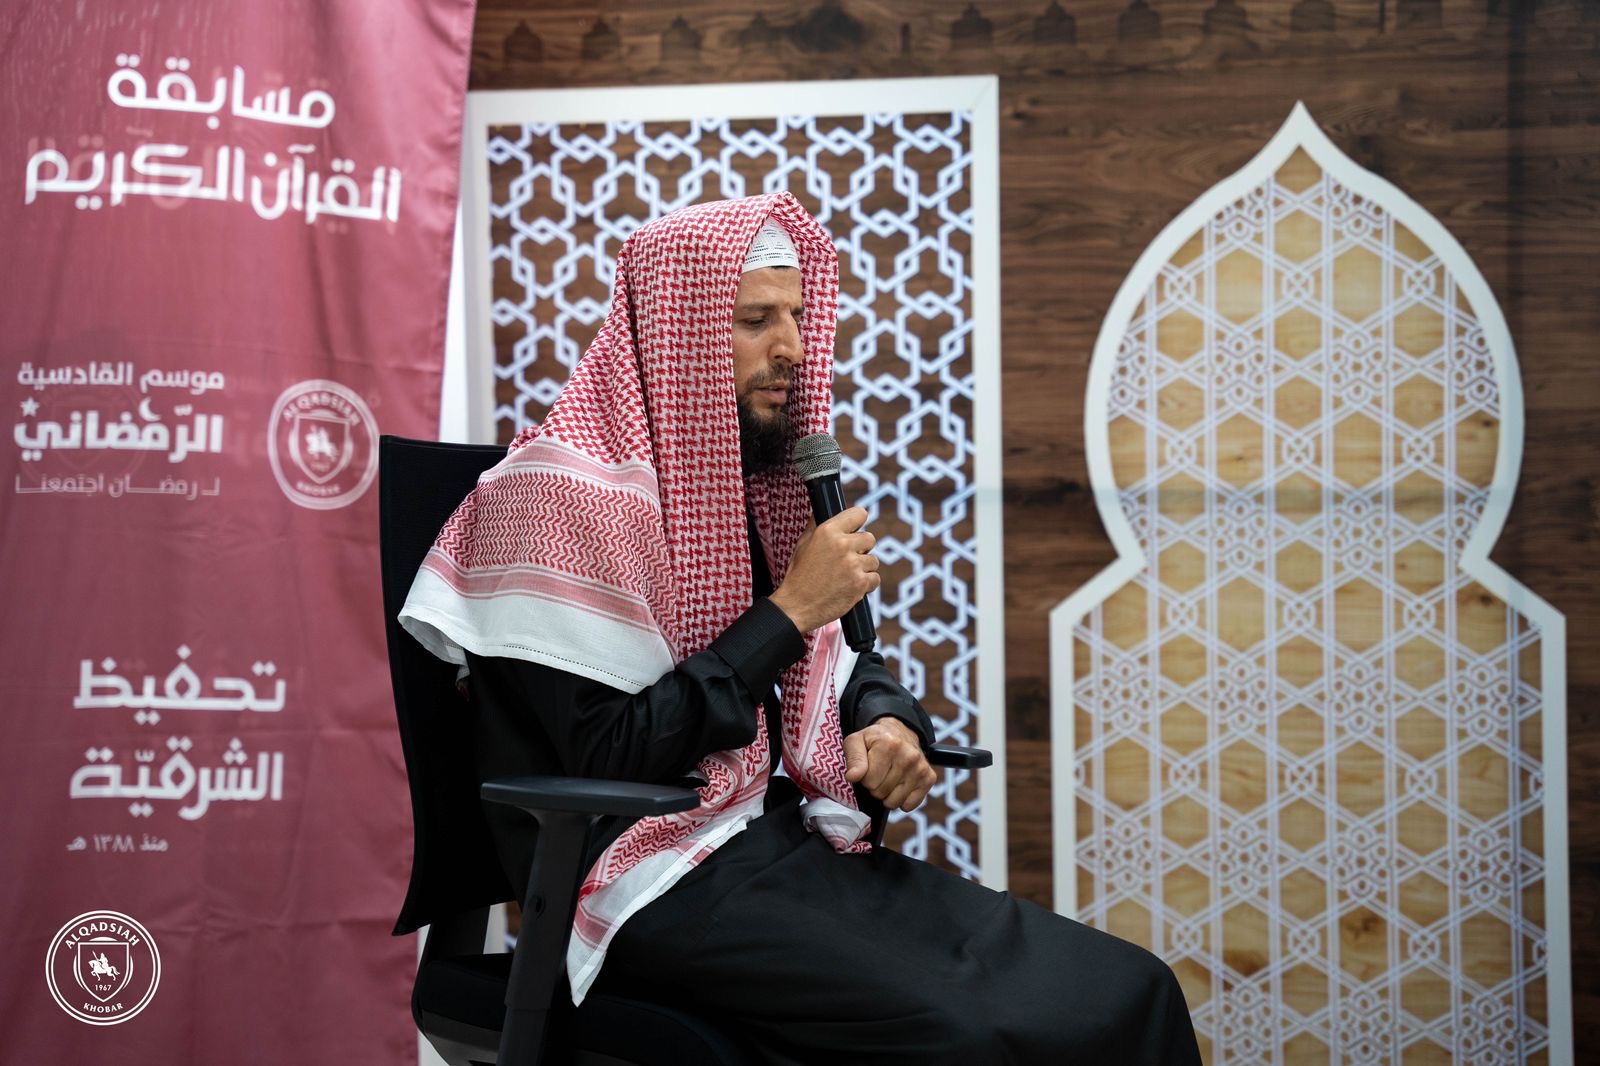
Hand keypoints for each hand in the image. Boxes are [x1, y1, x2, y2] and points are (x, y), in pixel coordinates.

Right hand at [769, 507, 879, 634]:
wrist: (796, 606)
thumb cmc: (799, 576)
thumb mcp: (803, 543)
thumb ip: (817, 525)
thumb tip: (825, 510)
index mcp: (828, 531)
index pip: (859, 514)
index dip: (858, 523)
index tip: (855, 530)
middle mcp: (842, 545)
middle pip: (870, 538)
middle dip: (861, 548)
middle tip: (847, 559)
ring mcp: (853, 565)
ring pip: (873, 560)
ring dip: (863, 568)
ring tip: (845, 576)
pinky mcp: (860, 583)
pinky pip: (875, 578)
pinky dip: (866, 584)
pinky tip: (850, 586)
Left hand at [843, 717, 935, 812]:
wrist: (900, 732)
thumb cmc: (876, 740)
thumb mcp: (856, 742)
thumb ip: (853, 759)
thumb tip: (853, 776)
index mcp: (889, 745)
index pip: (868, 782)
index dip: (864, 777)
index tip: (869, 767)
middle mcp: (908, 756)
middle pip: (880, 793)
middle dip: (875, 786)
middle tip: (879, 772)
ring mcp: (920, 768)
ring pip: (893, 802)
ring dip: (887, 794)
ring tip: (889, 777)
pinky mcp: (929, 778)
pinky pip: (908, 805)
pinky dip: (902, 800)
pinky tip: (900, 785)